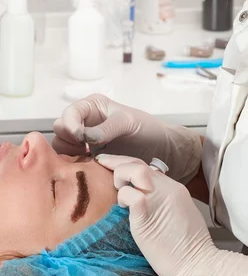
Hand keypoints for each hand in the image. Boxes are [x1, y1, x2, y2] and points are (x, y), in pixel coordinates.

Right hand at [52, 94, 201, 183]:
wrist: (160, 150)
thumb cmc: (147, 130)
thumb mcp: (128, 123)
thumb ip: (107, 128)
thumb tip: (86, 136)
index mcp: (92, 106)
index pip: (70, 113)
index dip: (71, 125)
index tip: (82, 138)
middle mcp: (84, 122)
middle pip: (60, 130)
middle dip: (69, 140)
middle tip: (87, 151)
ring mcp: (84, 142)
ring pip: (62, 147)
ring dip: (70, 155)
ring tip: (90, 161)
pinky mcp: (87, 159)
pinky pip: (71, 162)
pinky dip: (75, 165)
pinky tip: (90, 168)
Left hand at [97, 154, 247, 275]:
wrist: (198, 266)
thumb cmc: (189, 248)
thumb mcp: (180, 215)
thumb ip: (165, 203)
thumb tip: (147, 199)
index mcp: (174, 188)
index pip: (147, 167)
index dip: (128, 163)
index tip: (114, 165)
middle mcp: (167, 188)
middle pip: (138, 163)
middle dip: (116, 161)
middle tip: (101, 163)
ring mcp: (158, 200)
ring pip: (134, 170)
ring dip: (120, 176)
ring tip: (117, 192)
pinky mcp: (147, 216)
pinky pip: (131, 195)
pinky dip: (123, 196)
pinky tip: (122, 208)